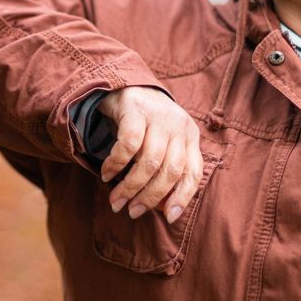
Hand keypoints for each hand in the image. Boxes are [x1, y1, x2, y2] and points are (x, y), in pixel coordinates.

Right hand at [97, 86, 203, 223]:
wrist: (125, 84)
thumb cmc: (145, 123)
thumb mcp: (161, 142)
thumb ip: (164, 169)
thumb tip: (163, 210)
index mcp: (190, 136)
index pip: (193, 172)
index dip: (182, 197)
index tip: (168, 217)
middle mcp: (179, 125)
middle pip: (171, 170)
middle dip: (151, 197)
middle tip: (132, 212)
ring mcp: (158, 116)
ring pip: (149, 161)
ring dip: (131, 186)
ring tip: (116, 200)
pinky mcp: (136, 109)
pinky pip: (128, 145)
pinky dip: (116, 164)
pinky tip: (107, 174)